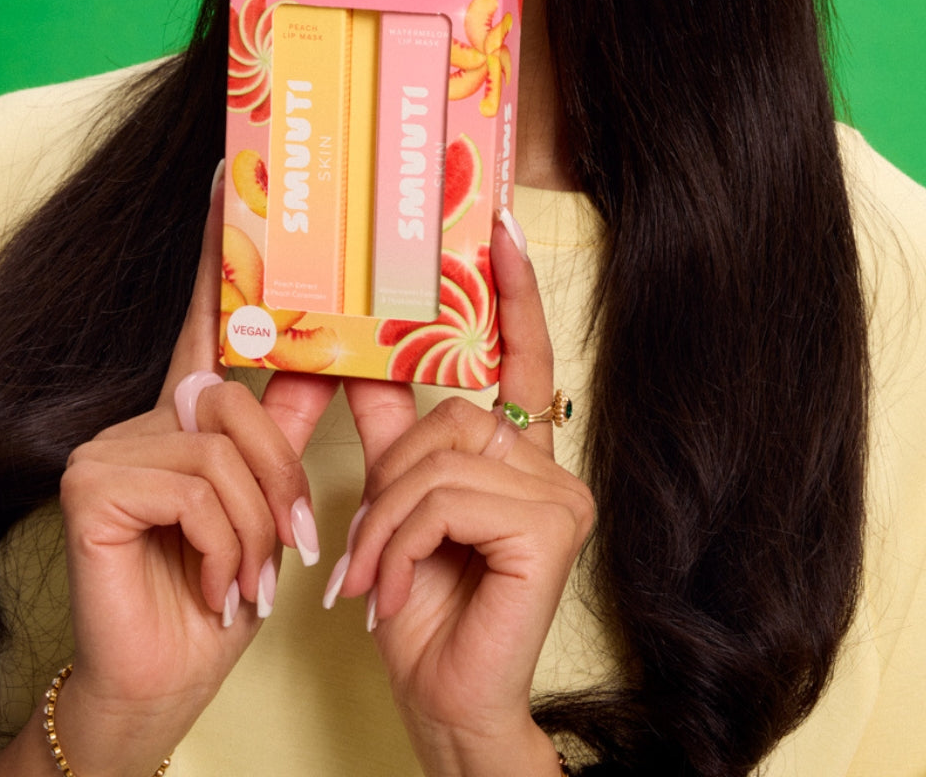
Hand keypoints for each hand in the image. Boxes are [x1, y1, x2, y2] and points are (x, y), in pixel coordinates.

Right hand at [52, 166, 339, 775]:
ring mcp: (107, 445)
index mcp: (183, 413)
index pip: (206, 320)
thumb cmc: (218, 590)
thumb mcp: (267, 501)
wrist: (164, 681)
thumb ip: (285, 427)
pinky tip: (210, 583)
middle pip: (239, 405)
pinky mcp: (92, 484)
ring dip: (254, 528)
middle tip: (288, 546)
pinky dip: (223, 543)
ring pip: (225, 451)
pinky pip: (199, 488)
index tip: (229, 175)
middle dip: (279, 482)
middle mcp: (140, 415)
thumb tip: (330, 357)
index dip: (216, 250)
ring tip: (244, 579)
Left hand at [340, 215, 592, 776]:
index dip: (514, 291)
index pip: (522, 358)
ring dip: (387, 518)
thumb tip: (361, 351)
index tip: (500, 224)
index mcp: (522, 456)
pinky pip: (446, 494)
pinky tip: (396, 586)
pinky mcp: (552, 526)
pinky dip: (401, 539)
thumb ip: (389, 426)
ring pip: (441, 453)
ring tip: (373, 575)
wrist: (442, 702)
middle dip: (392, 474)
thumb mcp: (393, 502)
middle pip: (453, 412)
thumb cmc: (419, 607)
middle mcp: (555, 467)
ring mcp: (563, 495)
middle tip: (367, 543)